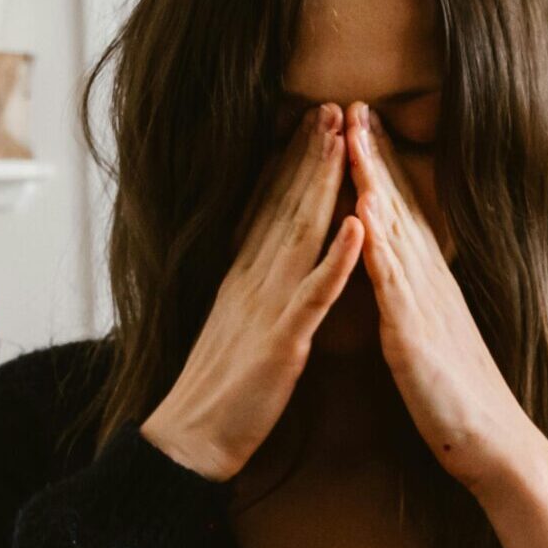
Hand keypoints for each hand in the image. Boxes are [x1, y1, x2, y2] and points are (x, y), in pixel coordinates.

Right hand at [140, 104, 365, 481]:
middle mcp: (254, 280)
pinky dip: (337, 258)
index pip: (270, 208)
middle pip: (286, 205)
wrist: (190, 441)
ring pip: (301, 233)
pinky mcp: (282, 341)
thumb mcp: (234, 325)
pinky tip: (358, 225)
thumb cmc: (218, 391)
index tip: (312, 122)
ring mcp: (268, 307)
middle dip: (310, 155)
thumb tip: (260, 261)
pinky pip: (314, 294)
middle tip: (332, 106)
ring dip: (323, 184)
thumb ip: (250, 289)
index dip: (291, 163)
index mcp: (244, 278)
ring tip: (343, 139)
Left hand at [347, 103, 541, 494]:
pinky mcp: (414, 336)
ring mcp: (424, 305)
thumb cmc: (458, 398)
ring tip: (352, 134)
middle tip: (352, 104)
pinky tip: (364, 209)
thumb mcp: (432, 337)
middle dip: (374, 155)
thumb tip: (402, 280)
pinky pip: (392, 282)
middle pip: (398, 207)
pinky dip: (377, 242)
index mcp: (427, 286)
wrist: (493, 444)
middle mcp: (429, 284)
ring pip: (394, 230)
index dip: (380, 168)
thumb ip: (417, 303)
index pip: (402, 215)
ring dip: (373, 180)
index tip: (359, 126)